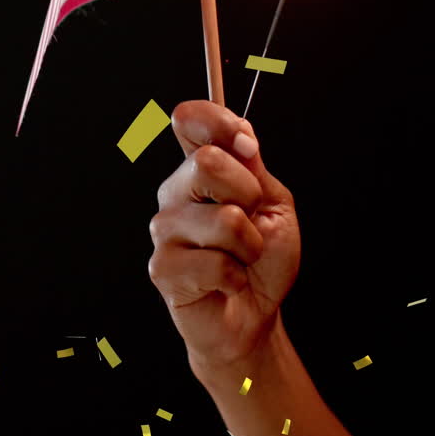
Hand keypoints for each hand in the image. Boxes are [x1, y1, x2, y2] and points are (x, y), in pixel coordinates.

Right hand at [148, 100, 300, 370]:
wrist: (254, 315)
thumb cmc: (262, 261)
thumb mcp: (271, 203)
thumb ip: (253, 166)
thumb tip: (241, 133)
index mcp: (199, 170)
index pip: (190, 120)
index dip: (218, 123)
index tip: (247, 147)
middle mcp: (176, 193)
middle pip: (207, 163)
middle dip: (248, 196)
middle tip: (251, 221)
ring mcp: (165, 230)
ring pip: (221, 219)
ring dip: (249, 246)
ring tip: (242, 259)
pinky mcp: (162, 268)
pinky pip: (214, 263)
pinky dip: (235, 276)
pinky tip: (227, 282)